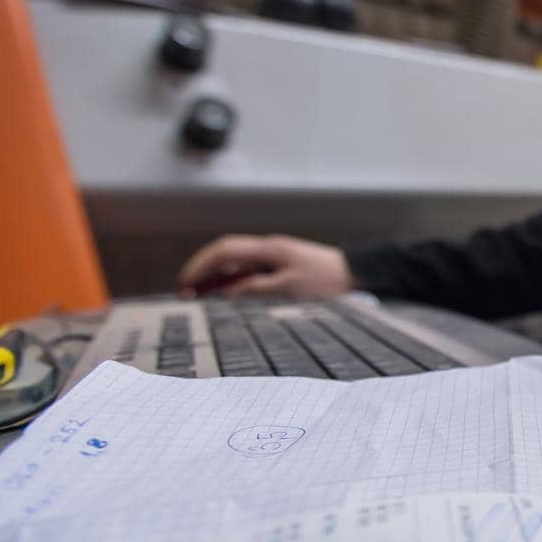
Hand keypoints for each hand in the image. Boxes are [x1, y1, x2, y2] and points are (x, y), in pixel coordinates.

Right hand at [177, 234, 353, 299]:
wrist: (354, 271)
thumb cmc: (327, 279)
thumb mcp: (291, 287)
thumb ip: (258, 287)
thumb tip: (229, 292)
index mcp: (268, 249)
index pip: (224, 250)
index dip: (201, 265)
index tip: (186, 282)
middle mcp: (268, 247)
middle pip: (225, 252)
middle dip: (203, 269)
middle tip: (187, 290)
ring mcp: (273, 254)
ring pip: (236, 260)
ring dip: (217, 274)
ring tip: (202, 294)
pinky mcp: (280, 262)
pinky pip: (250, 267)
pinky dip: (235, 277)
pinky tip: (229, 292)